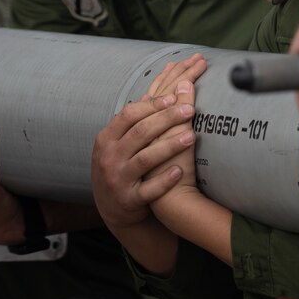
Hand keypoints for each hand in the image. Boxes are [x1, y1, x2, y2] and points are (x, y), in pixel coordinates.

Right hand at [91, 65, 199, 231]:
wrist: (111, 208)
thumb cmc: (118, 166)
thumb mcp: (116, 143)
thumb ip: (131, 121)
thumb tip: (154, 90)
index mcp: (106, 138)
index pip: (129, 114)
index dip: (152, 104)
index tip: (174, 96)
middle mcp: (110, 157)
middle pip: (140, 132)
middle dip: (167, 119)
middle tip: (190, 110)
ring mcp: (118, 179)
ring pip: (146, 159)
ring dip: (170, 146)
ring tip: (192, 136)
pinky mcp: (129, 200)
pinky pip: (149, 190)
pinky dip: (164, 180)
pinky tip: (179, 171)